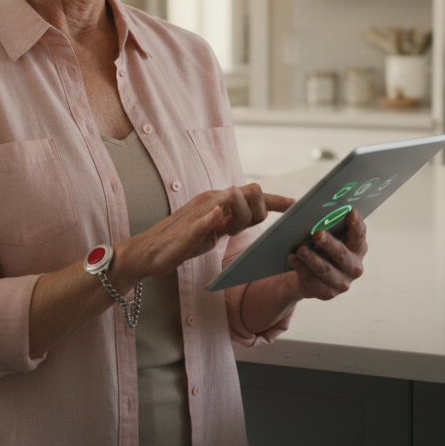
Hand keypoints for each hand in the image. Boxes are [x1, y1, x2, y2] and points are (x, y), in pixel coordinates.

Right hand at [118, 183, 294, 280]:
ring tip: (229, 229)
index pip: (252, 195)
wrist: (148, 253)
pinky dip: (213, 218)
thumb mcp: (212, 232)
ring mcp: (199, 213)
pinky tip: (218, 217)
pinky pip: (204, 221)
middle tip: (245, 228)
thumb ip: (231, 222)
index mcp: (218, 202)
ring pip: (232, 201)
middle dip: (260, 210)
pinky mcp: (187, 229)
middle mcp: (211, 200)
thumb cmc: (180, 243)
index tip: (297, 205)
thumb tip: (252, 217)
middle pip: (249, 193)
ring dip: (244, 216)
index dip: (276, 200)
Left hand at [284, 209, 366, 300]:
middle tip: (317, 234)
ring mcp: (342, 282)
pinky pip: (312, 279)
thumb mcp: (331, 237)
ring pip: (325, 269)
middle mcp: (354, 267)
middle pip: (341, 254)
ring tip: (300, 248)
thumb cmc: (323, 249)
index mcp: (358, 248)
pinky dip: (301, 267)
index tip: (350, 211)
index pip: (359, 235)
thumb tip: (318, 210)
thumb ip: (331, 226)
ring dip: (311, 258)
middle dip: (329, 243)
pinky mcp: (327, 293)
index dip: (356, 223)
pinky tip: (292, 258)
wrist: (313, 276)